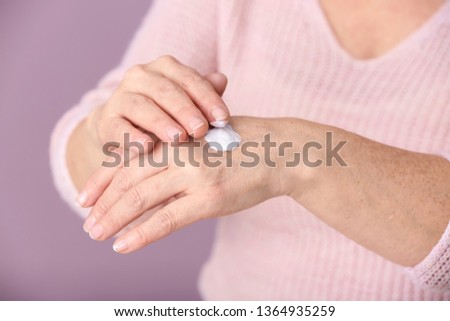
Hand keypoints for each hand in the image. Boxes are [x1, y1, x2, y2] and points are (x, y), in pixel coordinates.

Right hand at [76, 55, 229, 206]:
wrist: (124, 127)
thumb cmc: (166, 114)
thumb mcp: (187, 104)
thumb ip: (203, 94)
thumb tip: (221, 79)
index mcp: (164, 68)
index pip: (189, 79)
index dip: (207, 98)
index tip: (223, 119)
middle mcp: (140, 76)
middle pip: (166, 91)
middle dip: (185, 110)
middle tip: (201, 130)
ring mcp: (120, 96)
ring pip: (141, 106)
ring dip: (161, 122)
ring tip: (178, 138)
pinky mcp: (105, 119)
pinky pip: (118, 127)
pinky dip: (131, 137)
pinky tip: (146, 147)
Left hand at [82, 117, 294, 252]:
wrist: (281, 152)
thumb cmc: (244, 145)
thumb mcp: (205, 139)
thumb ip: (177, 154)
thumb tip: (151, 177)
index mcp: (176, 136)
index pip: (128, 158)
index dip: (102, 178)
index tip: (86, 197)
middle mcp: (180, 152)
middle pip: (128, 179)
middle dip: (104, 203)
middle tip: (87, 223)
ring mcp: (194, 175)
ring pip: (141, 198)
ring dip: (114, 218)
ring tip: (96, 234)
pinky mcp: (209, 198)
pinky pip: (166, 219)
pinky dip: (142, 234)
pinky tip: (123, 245)